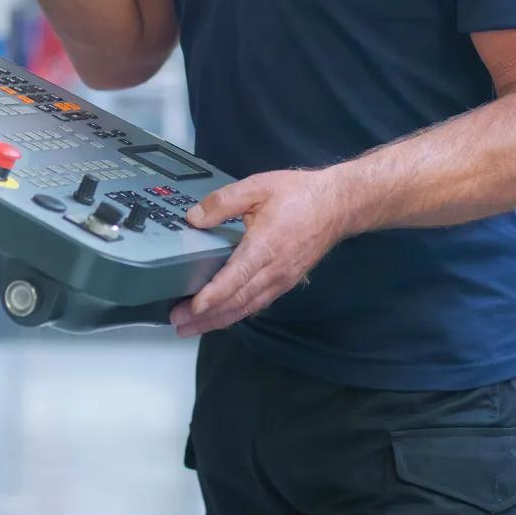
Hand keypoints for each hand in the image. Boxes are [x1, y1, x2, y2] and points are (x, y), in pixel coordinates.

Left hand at [170, 169, 352, 338]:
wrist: (337, 206)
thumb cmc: (299, 194)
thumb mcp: (258, 186)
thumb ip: (224, 201)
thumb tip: (194, 218)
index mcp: (265, 245)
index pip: (236, 277)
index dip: (214, 294)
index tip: (194, 307)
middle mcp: (274, 270)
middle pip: (236, 300)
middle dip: (206, 315)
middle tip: (178, 322)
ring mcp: (281, 279)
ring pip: (246, 307)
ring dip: (218, 320)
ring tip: (192, 327)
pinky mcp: (285, 282)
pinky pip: (258, 303)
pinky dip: (237, 314)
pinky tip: (222, 317)